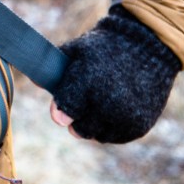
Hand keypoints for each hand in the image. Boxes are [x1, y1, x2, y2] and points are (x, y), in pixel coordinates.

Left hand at [49, 6, 181, 143]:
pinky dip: (112, 127)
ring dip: (95, 124)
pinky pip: (116, 137)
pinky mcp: (140, 125)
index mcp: (88, 81)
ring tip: (101, 101)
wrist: (148, 46)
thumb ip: (55, 69)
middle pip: (79, 130)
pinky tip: (115, 108)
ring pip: (97, 135)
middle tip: (84, 101)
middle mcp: (108, 103)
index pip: (64, 111)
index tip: (60, 109)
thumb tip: (34, 80)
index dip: (60, 110)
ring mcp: (126, 117)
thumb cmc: (105, 47)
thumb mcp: (77, 51)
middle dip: (77, 117)